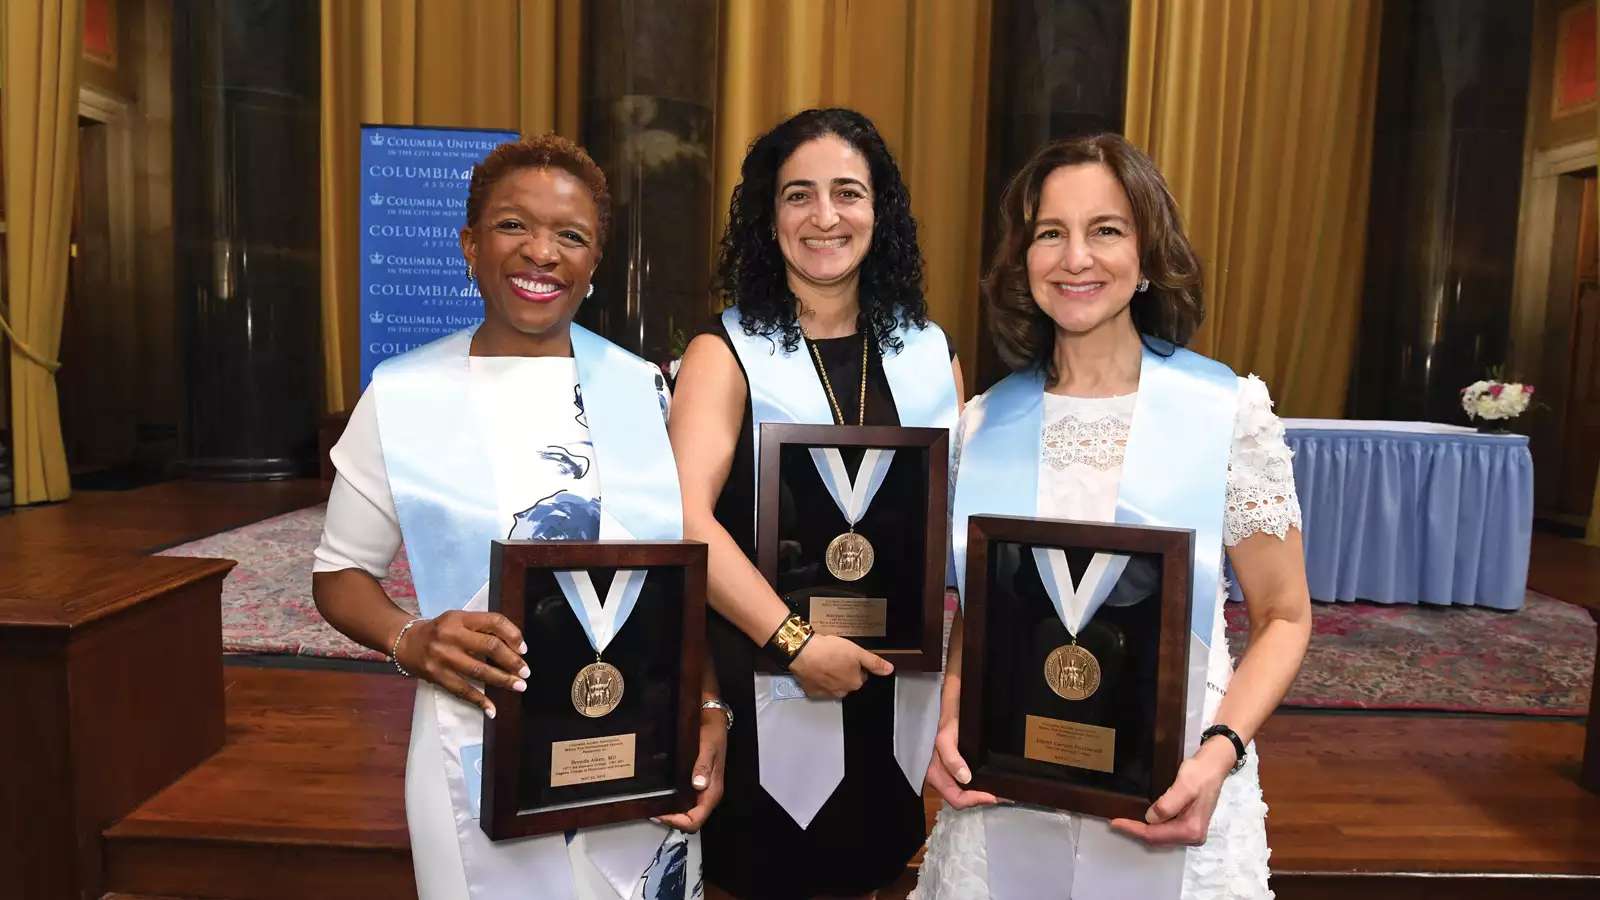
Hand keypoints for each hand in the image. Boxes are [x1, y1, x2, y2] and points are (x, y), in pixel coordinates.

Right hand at [395, 611, 527, 717]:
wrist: (405, 642)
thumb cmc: (439, 631)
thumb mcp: (458, 620)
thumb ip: (481, 628)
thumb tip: (513, 646)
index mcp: (460, 618)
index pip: (493, 621)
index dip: (513, 635)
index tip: (524, 649)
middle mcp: (452, 635)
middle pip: (490, 647)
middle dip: (512, 661)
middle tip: (526, 672)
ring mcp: (443, 657)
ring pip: (479, 670)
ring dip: (502, 680)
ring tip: (519, 686)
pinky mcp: (436, 675)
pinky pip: (462, 690)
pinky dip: (479, 700)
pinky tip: (492, 709)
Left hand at [656, 706, 727, 831]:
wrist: (711, 716)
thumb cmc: (713, 730)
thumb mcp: (709, 746)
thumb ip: (704, 765)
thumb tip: (698, 784)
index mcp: (712, 789)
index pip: (696, 819)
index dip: (678, 822)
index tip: (662, 815)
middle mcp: (706, 791)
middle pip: (689, 819)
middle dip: (670, 819)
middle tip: (653, 812)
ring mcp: (700, 786)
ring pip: (685, 810)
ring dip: (670, 811)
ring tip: (653, 804)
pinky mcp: (693, 779)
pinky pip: (683, 797)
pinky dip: (671, 799)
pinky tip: (661, 793)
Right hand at [787, 634, 893, 698]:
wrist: (802, 651)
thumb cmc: (828, 651)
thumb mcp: (857, 652)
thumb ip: (874, 662)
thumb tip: (888, 670)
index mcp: (855, 683)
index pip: (861, 676)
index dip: (856, 664)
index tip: (848, 656)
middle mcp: (841, 691)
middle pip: (847, 681)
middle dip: (844, 670)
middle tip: (836, 656)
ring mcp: (825, 693)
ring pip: (833, 684)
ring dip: (832, 675)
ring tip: (825, 660)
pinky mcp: (812, 691)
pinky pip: (818, 686)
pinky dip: (818, 679)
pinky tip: (816, 668)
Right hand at [925, 716, 996, 809]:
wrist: (951, 711)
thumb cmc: (947, 724)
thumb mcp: (946, 738)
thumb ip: (951, 759)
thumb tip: (965, 778)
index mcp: (935, 775)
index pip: (956, 798)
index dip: (974, 800)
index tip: (992, 796)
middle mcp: (941, 778)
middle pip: (960, 799)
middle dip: (979, 800)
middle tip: (999, 795)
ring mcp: (948, 775)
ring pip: (964, 793)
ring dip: (979, 794)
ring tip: (997, 790)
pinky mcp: (956, 770)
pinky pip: (966, 785)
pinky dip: (978, 786)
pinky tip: (988, 781)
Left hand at [1109, 737, 1232, 844]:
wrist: (1213, 765)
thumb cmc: (1200, 773)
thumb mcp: (1184, 786)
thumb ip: (1168, 804)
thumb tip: (1150, 819)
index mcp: (1192, 830)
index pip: (1156, 835)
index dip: (1134, 829)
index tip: (1115, 822)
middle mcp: (1193, 836)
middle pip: (1157, 839)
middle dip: (1136, 831)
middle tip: (1116, 822)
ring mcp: (1191, 831)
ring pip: (1160, 836)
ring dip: (1142, 829)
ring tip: (1124, 821)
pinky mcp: (1188, 824)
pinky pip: (1165, 829)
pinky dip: (1151, 826)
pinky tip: (1140, 819)